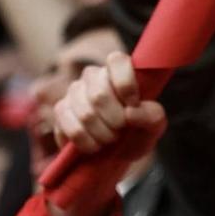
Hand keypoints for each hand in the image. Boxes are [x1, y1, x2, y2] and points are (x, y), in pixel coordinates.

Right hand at [45, 53, 166, 215]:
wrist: (116, 155)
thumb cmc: (136, 133)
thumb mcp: (154, 127)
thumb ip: (152, 116)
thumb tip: (131, 112)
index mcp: (117, 70)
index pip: (116, 61)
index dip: (125, 85)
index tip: (133, 105)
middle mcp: (92, 76)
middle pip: (99, 95)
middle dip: (115, 121)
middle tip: (121, 130)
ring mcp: (73, 92)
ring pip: (85, 115)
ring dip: (103, 135)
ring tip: (110, 139)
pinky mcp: (61, 111)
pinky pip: (72, 128)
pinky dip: (88, 143)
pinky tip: (95, 146)